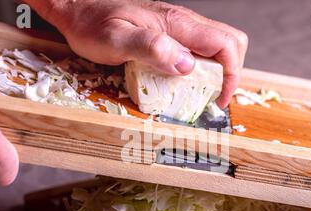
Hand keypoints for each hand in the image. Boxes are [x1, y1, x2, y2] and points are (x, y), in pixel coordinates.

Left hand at [25, 0, 247, 106]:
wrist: (78, 11)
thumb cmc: (93, 26)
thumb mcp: (117, 40)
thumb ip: (153, 48)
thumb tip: (187, 65)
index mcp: (177, 23)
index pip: (226, 44)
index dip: (232, 73)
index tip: (219, 99)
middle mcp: (183, 22)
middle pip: (230, 42)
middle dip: (230, 72)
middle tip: (213, 96)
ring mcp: (178, 27)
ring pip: (216, 46)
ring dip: (217, 72)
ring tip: (200, 92)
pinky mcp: (170, 34)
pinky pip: (198, 49)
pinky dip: (201, 68)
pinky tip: (183, 80)